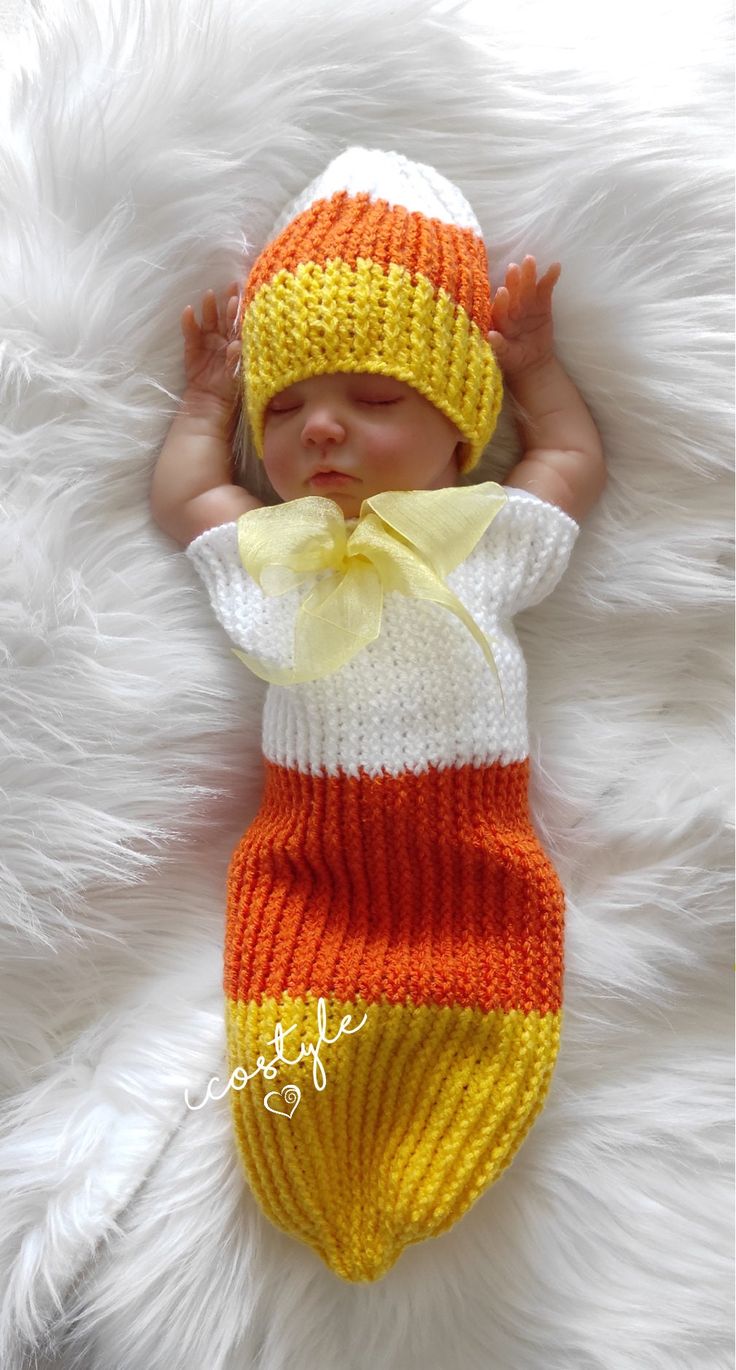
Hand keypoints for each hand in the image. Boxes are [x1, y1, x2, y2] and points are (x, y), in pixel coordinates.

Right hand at [181, 282, 242, 403]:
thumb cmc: (229, 389)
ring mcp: (207, 342)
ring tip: (209, 295)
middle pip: (225, 318)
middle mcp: (223, 339)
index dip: (242, 311)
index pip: (240, 324)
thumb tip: (236, 344)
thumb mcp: (237, 375)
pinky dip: (189, 322)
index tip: (244, 298)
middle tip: (230, 287)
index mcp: (237, 343)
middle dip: (227, 302)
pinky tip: (188, 311)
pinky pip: (190, 332)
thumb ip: (236, 359)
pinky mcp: (192, 347)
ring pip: (209, 321)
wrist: (210, 403)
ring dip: (209, 308)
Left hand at [488, 256, 560, 378]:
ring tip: (530, 260)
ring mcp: (526, 306)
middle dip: (513, 282)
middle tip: (513, 268)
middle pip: (512, 294)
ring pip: (527, 288)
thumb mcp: (506, 357)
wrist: (532, 363)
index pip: (499, 310)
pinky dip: (550, 278)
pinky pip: (545, 289)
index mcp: (499, 322)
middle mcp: (511, 310)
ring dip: (529, 274)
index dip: (501, 302)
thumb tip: (491, 336)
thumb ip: (499, 346)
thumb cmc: (513, 360)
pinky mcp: (542, 304)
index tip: (502, 292)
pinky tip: (555, 266)